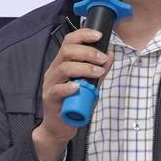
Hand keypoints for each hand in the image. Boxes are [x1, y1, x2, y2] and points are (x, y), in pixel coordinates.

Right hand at [29, 28, 113, 160]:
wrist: (60, 126)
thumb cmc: (74, 103)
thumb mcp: (90, 84)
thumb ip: (99, 70)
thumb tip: (110, 54)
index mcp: (62, 63)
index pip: (69, 41)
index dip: (83, 34)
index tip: (99, 35)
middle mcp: (54, 70)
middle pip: (67, 51)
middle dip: (88, 52)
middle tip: (102, 59)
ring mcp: (50, 84)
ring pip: (64, 68)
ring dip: (84, 68)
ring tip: (98, 73)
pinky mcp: (50, 99)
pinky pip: (57, 90)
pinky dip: (69, 87)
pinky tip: (79, 87)